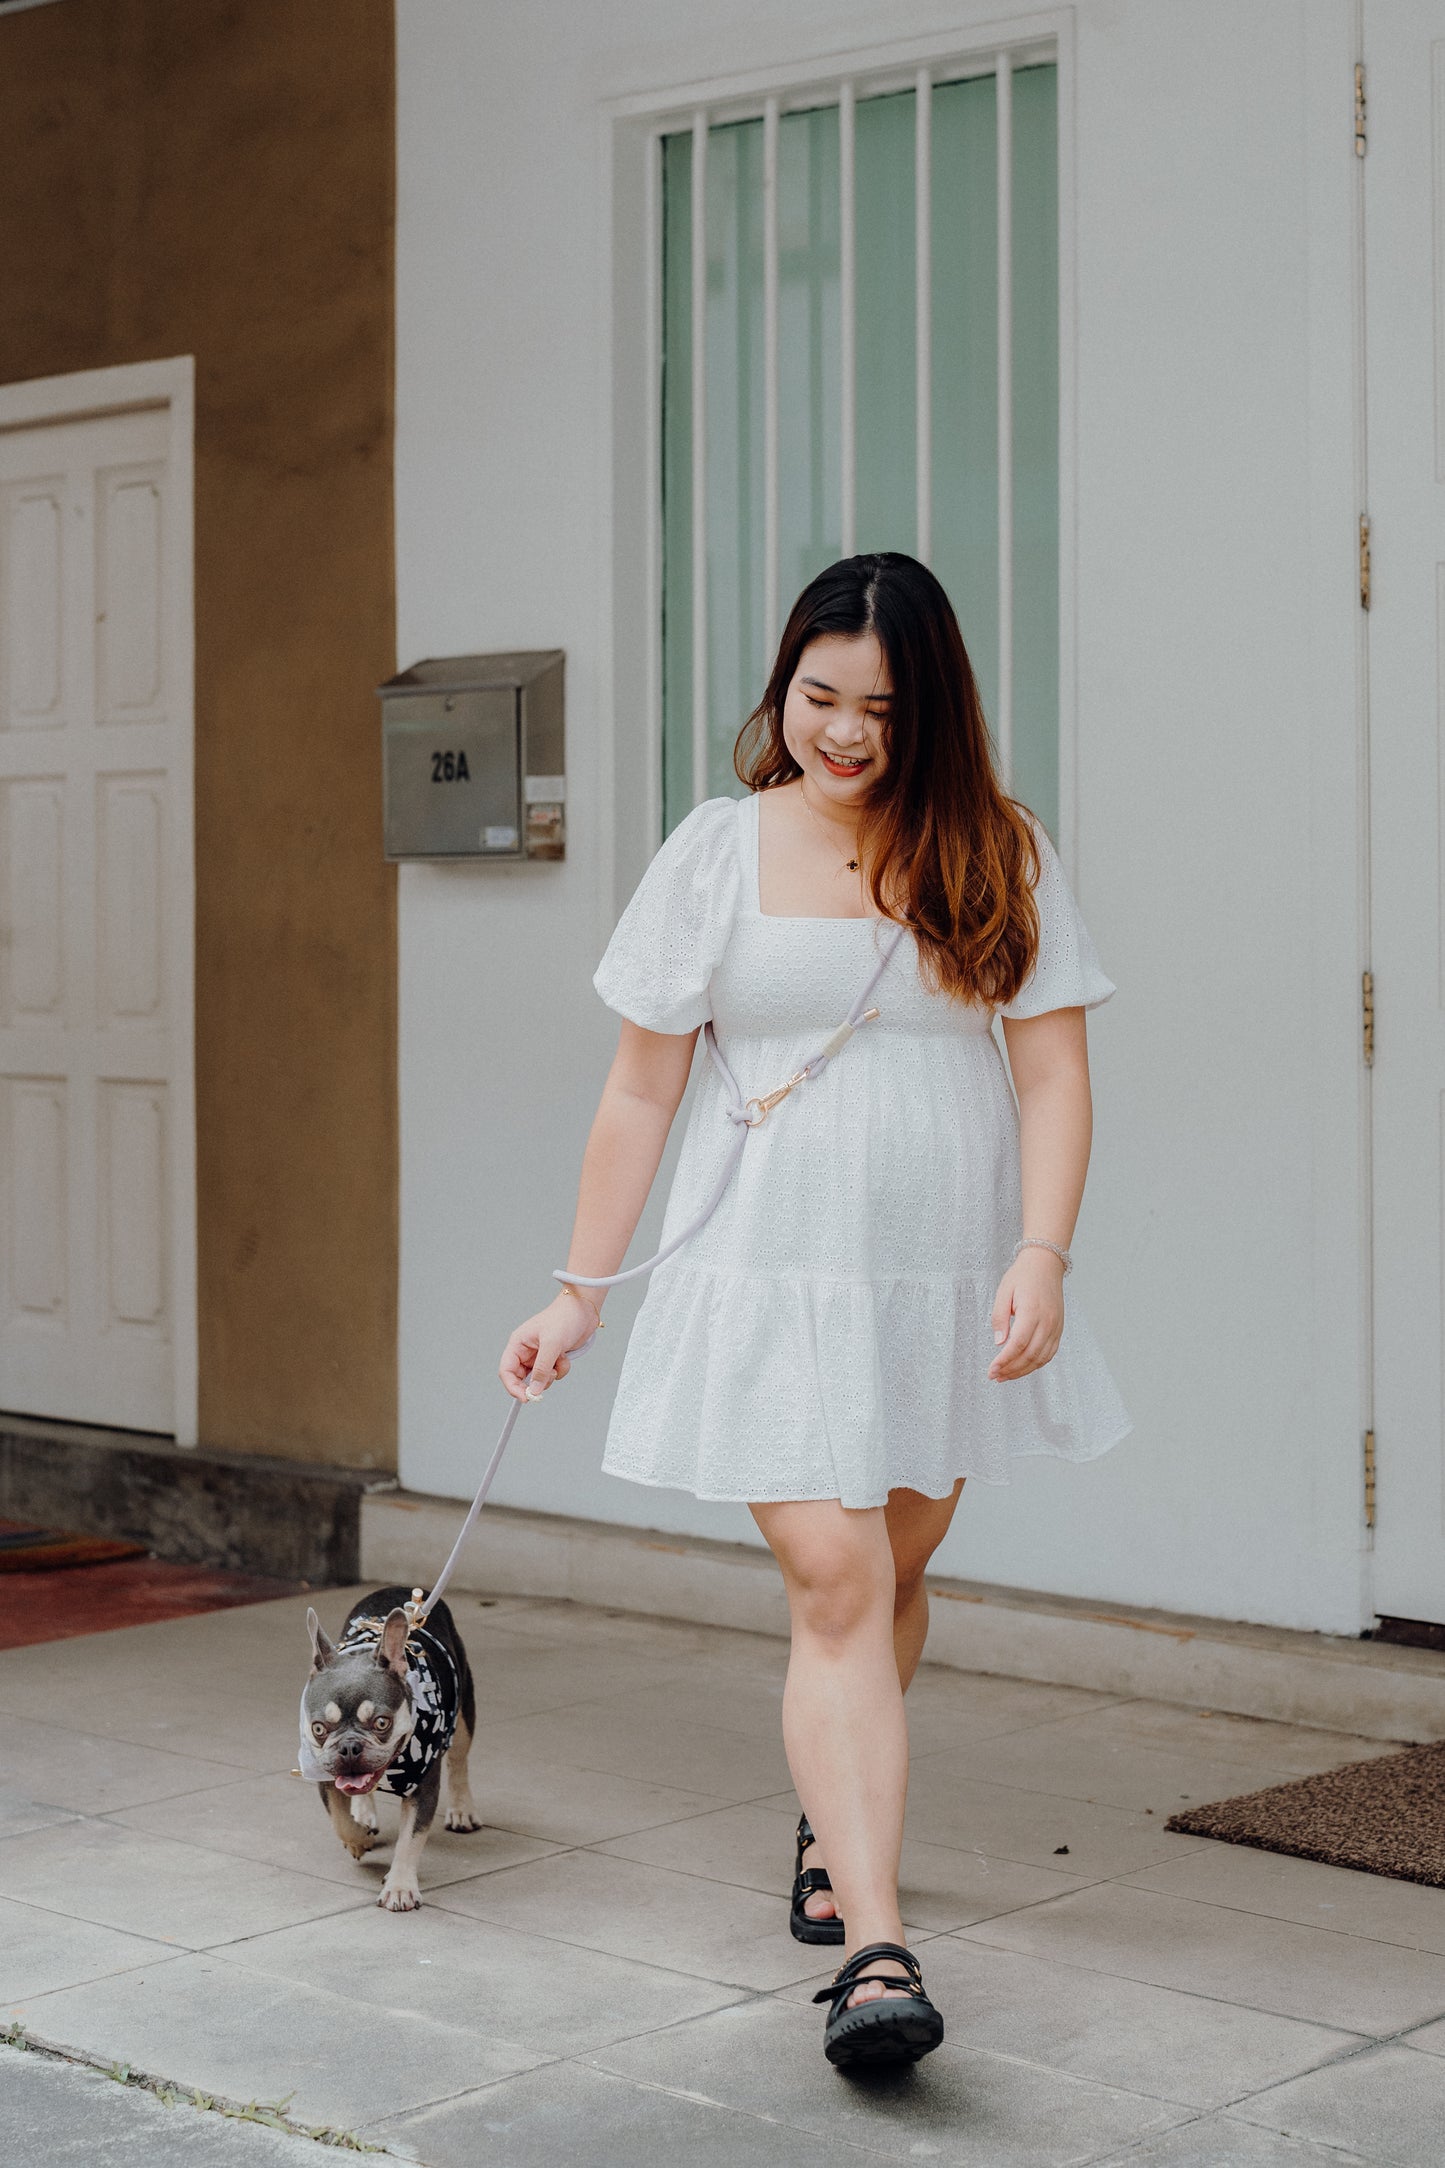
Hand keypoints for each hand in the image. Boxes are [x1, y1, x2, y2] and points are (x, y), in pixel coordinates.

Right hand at [499, 1291, 600, 1402]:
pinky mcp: (552, 1357)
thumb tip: (533, 1390)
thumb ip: (541, 1368)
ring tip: (558, 1362)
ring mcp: (540, 1355)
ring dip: (550, 1376)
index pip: (506, 1370)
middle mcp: (526, 1351)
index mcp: (518, 1344)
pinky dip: (560, 1370)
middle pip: (521, 1378)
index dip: (512, 1386)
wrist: (584, 1309)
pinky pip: (553, 1373)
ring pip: (539, 1378)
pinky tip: (565, 1357)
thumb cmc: (564, 1318)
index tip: (525, 1398)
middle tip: (546, 1383)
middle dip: (535, 1382)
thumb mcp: (551, 1344)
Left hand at [987, 1248, 1065, 1381]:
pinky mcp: (1059, 1329)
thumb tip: (1000, 1343)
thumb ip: (1000, 1317)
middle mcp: (1047, 1322)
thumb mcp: (1004, 1292)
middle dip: (1011, 1370)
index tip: (991, 1370)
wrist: (1045, 1264)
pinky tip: (1023, 1367)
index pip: (1018, 1344)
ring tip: (1005, 1376)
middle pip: (1030, 1355)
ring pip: (1041, 1358)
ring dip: (1023, 1371)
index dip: (1004, 1361)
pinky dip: (1036, 1364)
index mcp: (1032, 1311)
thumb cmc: (1022, 1276)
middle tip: (995, 1376)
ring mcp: (1056, 1326)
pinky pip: (1050, 1353)